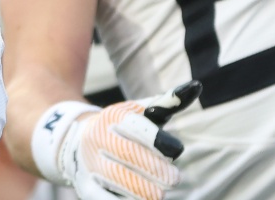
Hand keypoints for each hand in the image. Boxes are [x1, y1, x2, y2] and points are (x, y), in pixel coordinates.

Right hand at [36, 83, 199, 199]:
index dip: (157, 140)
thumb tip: (196, 86)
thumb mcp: (142, 111)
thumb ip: (168, 102)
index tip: (177, 150)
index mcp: (114, 117)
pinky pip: (104, 197)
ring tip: (159, 194)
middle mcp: (98, 138)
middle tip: (174, 179)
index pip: (136, 128)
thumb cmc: (124, 126)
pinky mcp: (86, 186)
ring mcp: (90, 162)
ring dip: (141, 189)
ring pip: (117, 178)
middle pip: (128, 155)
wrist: (78, 142)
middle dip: (154, 169)